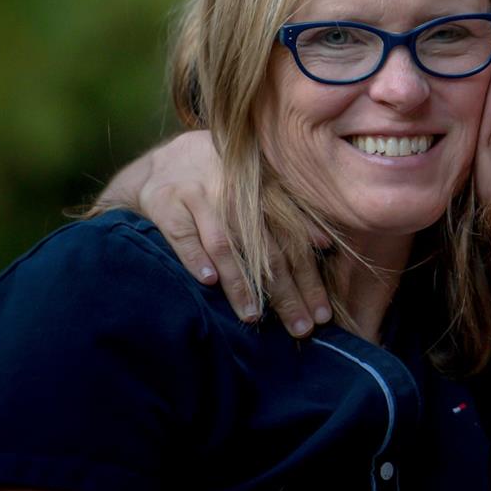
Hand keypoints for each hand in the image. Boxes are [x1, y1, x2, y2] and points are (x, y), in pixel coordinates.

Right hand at [124, 132, 330, 335]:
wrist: (165, 162)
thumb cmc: (222, 182)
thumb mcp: (258, 190)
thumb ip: (292, 214)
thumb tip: (325, 244)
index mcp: (264, 191)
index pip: (293, 242)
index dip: (309, 279)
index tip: (322, 314)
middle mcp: (236, 193)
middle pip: (266, 249)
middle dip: (284, 292)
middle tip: (299, 327)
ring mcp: (200, 196)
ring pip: (224, 245)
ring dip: (240, 282)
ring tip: (253, 315)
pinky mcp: (167, 203)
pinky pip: (183, 235)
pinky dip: (195, 258)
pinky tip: (208, 282)